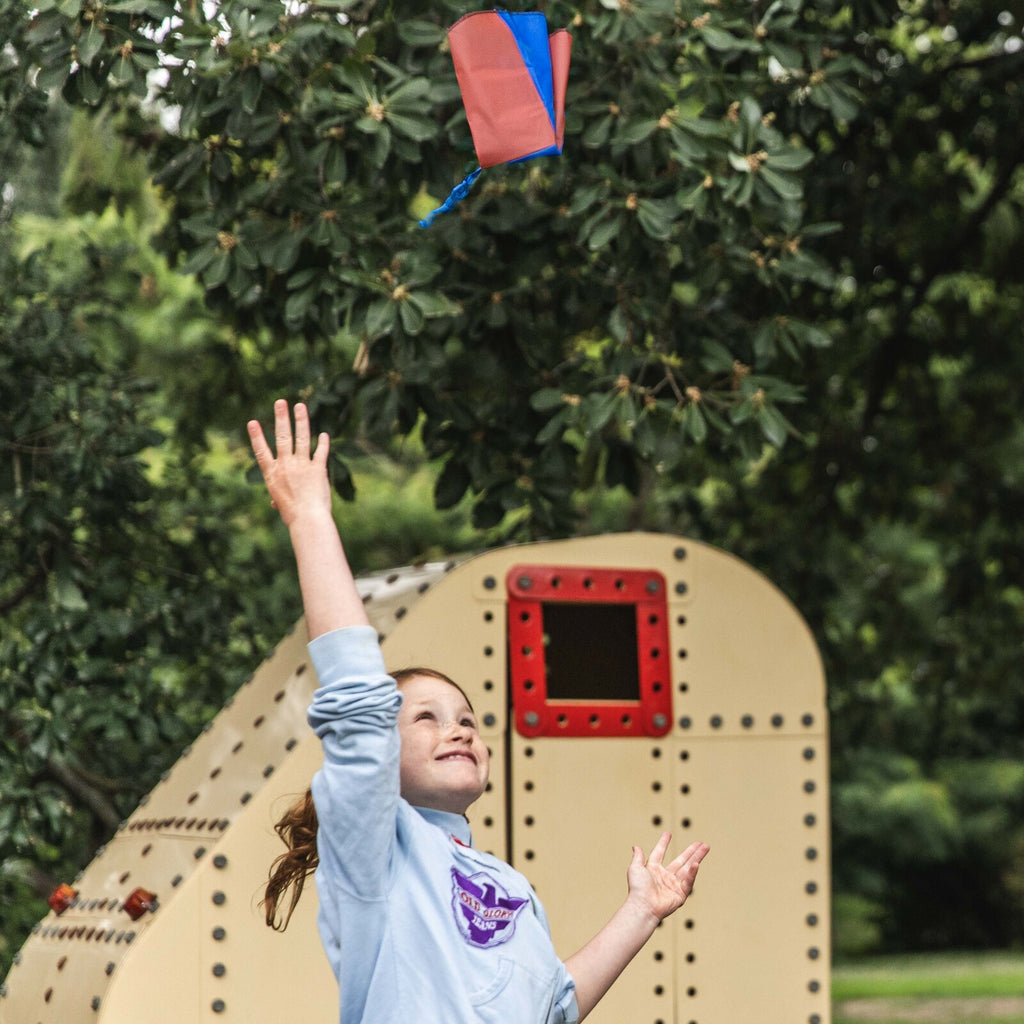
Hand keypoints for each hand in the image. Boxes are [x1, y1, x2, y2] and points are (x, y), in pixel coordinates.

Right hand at [247, 399, 330, 527]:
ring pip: (302, 438)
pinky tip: (324, 434)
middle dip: (281, 418)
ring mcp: (302, 465)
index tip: (252, 422)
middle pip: (282, 437)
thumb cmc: (292, 516)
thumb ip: (276, 497)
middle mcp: (286, 465)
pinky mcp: (318, 468)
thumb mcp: (279, 505)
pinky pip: (321, 451)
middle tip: (281, 402)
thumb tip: (273, 502)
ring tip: (300, 406)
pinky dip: (323, 443)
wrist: (308, 519)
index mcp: (272, 474)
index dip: (257, 436)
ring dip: (301, 420)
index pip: (261, 451)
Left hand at [625, 833, 708, 924]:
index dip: (663, 843)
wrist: (643, 906)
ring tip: (705, 847)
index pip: (659, 853)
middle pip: (681, 860)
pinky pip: (688, 881)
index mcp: (653, 870)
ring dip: (697, 857)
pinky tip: (696, 863)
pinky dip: (692, 873)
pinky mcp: (680, 894)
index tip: (668, 834)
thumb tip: (636, 847)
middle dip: (691, 851)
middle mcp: (665, 877)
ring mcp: (673, 885)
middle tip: (701, 843)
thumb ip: (638, 857)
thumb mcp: (635, 869)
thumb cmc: (637, 889)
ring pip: (688, 868)